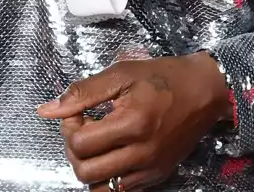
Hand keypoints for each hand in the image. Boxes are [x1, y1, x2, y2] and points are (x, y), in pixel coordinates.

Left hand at [36, 52, 232, 189]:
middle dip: (75, 150)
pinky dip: (109, 175)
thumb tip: (47, 110)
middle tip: (85, 128)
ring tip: (98, 143)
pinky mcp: (157, 176)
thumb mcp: (122, 73)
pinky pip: (121, 189)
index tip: (79, 112)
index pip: (79, 144)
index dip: (69, 127)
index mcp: (132, 124)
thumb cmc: (164, 77)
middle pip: (85, 172)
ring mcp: (150, 169)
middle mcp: (142, 153)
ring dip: (90, 166)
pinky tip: (113, 152)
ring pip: (100, 187)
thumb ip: (83, 92)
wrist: (206, 91)